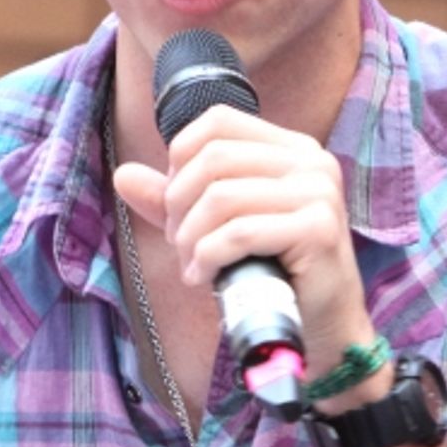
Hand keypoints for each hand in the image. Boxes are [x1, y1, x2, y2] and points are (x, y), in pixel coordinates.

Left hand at [113, 104, 375, 375]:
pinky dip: (207, 256)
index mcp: (291, 148)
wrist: (324, 326)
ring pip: (221, 197)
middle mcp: (311, 161)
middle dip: (178, 204)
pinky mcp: (318, 229)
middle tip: (178, 243)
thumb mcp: (218, 226)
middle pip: (213, 159)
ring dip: (189, 238)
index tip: (176, 203)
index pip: (217, 121)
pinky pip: (239, 233)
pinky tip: (203, 277)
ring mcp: (319, 193)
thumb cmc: (272, 272)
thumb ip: (175, 198)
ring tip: (191, 265)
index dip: (180, 158)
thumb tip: (123, 175)